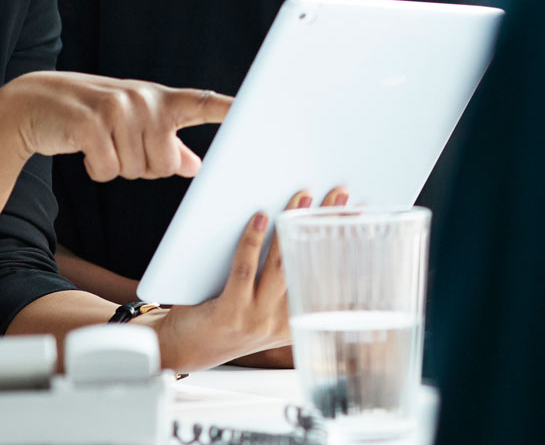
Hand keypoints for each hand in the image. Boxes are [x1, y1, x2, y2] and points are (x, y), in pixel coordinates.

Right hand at [2, 71, 232, 181]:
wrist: (33, 102)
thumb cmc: (90, 115)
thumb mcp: (131, 124)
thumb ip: (167, 143)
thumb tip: (196, 166)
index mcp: (158, 99)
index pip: (201, 104)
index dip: (228, 110)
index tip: (256, 111)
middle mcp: (142, 100)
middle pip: (165, 165)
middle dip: (142, 167)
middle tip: (118, 145)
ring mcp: (116, 109)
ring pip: (136, 171)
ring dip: (116, 167)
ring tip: (99, 143)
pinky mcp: (89, 124)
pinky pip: (108, 170)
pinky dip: (95, 169)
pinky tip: (84, 149)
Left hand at [149, 187, 348, 371]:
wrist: (186, 347)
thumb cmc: (225, 319)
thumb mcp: (265, 310)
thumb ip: (284, 285)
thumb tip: (300, 231)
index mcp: (297, 322)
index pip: (329, 280)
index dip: (347, 247)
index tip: (358, 219)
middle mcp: (282, 323)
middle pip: (311, 266)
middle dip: (326, 227)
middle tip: (339, 196)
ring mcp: (257, 319)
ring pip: (281, 265)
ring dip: (292, 227)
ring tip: (302, 198)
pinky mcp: (231, 312)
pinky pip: (245, 269)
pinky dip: (253, 240)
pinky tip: (259, 217)